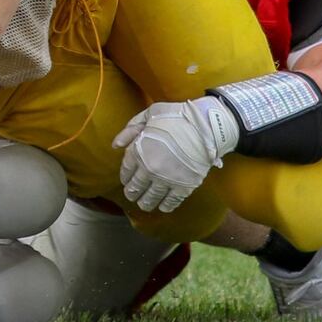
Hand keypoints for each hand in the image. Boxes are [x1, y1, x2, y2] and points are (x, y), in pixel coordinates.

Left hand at [114, 97, 239, 212]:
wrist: (206, 126)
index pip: (126, 170)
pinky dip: (166, 206)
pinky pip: (171, 201)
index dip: (125, 176)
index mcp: (139, 151)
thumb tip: (116, 145)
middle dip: (132, 192)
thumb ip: (130, 129)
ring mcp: (166, 180)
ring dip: (146, 202)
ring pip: (151, 198)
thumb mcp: (149, 114)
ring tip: (144, 204)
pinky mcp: (183, 187)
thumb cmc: (177, 116)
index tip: (126, 179)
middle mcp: (149, 169)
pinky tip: (163, 207)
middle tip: (132, 196)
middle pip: (135, 187)